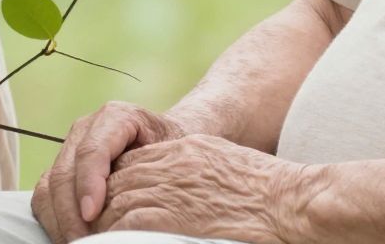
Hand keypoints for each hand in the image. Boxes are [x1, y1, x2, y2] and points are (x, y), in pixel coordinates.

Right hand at [33, 101, 191, 241]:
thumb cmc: (177, 147)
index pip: (92, 151)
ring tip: (79, 243)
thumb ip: (157, 170)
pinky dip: (54, 219)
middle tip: (85, 242)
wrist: (169, 139)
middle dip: (70, 212)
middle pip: (64, 172)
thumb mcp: (178, 153)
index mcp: (116, 116)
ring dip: (60, 220)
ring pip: (49, 185)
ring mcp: (70, 147)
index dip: (88, 184)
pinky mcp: (63, 167)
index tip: (91, 215)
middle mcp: (86, 129)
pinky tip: (71, 236)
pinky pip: (46, 195)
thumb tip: (139, 207)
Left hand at [93, 134, 319, 242]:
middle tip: (92, 224)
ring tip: (95, 237)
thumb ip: (198, 171)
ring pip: (116, 200)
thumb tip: (186, 194)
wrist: (292, 203)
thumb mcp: (227, 166)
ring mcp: (171, 187)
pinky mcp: (172, 215)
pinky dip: (113, 234)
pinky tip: (109, 243)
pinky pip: (127, 223)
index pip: (134, 161)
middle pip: (119, 179)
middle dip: (103, 202)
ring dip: (102, 221)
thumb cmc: (272, 194)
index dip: (118, 184)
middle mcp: (172, 164)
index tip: (110, 203)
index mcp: (186, 150)